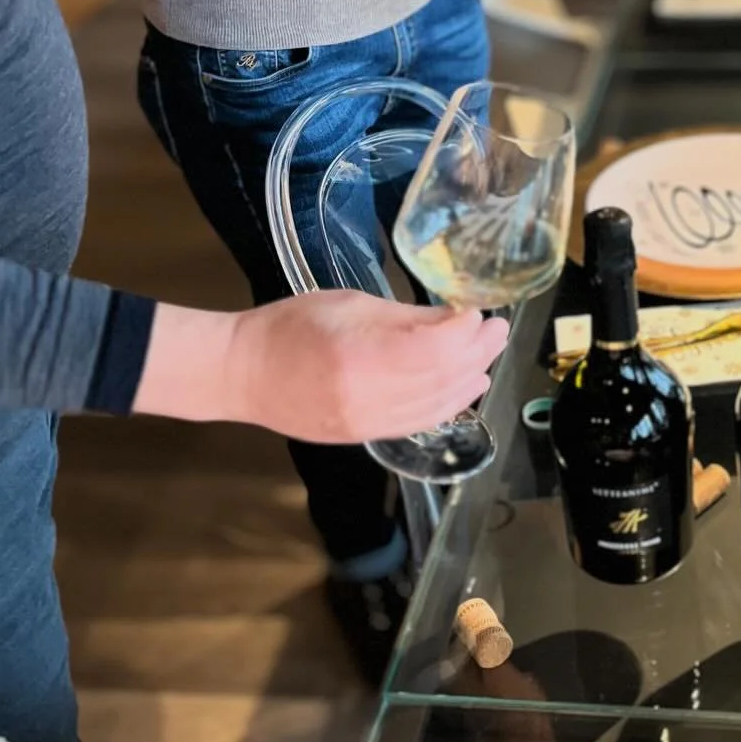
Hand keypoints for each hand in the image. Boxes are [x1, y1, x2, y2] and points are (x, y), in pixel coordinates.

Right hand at [134, 296, 508, 441]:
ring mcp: (367, 423)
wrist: (243, 374)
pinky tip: (464, 389)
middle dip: (477, 352)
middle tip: (497, 329)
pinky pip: (419, 423)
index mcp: (362, 356)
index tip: (477, 311)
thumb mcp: (349, 304)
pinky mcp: (365, 437)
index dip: (465, 331)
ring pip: (436, 406)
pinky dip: (447, 405)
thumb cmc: (290, 327)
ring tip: (487, 358)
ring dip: (469, 380)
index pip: (435, 349)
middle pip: (442, 378)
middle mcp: (369, 396)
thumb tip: (453, 319)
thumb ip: (404, 318)